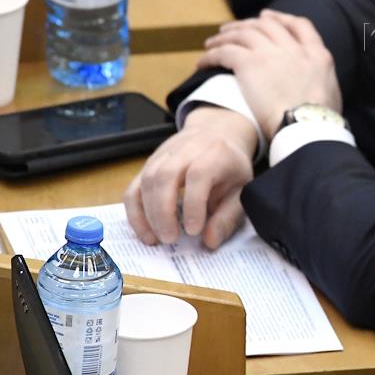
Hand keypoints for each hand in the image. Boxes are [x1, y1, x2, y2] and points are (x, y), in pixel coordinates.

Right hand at [123, 106, 256, 248]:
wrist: (217, 132)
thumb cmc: (230, 165)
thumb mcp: (240, 188)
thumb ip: (227, 216)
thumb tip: (209, 241)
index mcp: (214, 154)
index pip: (198, 175)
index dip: (194, 205)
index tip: (193, 231)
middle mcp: (185, 150)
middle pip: (165, 176)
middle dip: (163, 212)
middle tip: (170, 239)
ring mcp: (163, 156)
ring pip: (146, 181)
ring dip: (147, 214)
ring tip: (156, 239)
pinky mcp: (148, 165)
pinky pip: (133, 187)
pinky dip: (134, 212)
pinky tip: (145, 231)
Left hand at [198, 10, 342, 136]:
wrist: (306, 127)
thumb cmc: (319, 121)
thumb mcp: (332, 93)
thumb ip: (321, 80)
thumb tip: (314, 85)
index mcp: (317, 54)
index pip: (300, 25)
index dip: (281, 18)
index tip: (267, 17)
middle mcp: (294, 48)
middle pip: (267, 25)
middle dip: (247, 23)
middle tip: (231, 29)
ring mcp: (271, 53)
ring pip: (243, 33)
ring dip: (225, 36)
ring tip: (211, 44)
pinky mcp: (249, 63)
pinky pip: (224, 52)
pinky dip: (211, 56)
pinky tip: (202, 64)